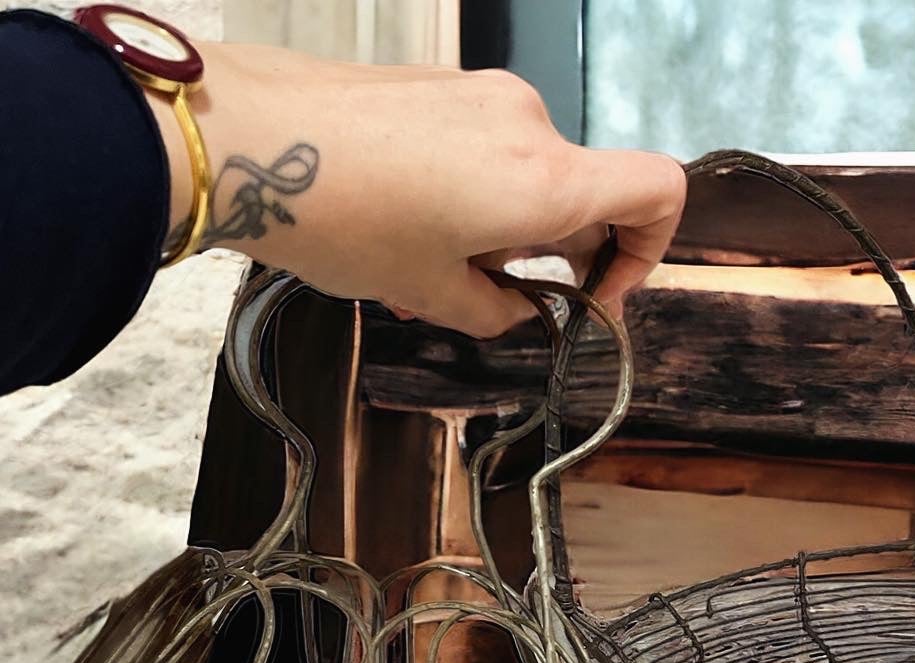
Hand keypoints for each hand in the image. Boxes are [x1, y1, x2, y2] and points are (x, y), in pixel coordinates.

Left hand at [148, 45, 685, 336]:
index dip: (647, 253)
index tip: (592, 296)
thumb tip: (520, 311)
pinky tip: (402, 223)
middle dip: (549, 255)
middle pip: (583, 194)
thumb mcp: (430, 292)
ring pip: (526, 174)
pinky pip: (483, 146)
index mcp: (545, 180)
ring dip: (501, 229)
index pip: (658, 192)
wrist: (241, 136)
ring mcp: (480, 94)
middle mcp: (529, 125)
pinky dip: (470, 193)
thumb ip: (497, 311)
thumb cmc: (346, 223)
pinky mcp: (436, 83)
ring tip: (426, 268)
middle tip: (487, 298)